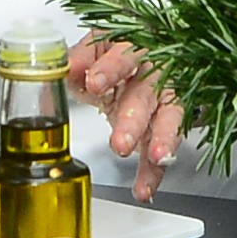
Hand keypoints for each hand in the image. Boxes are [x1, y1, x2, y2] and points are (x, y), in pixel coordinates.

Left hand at [70, 34, 187, 191]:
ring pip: (168, 120)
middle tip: (121, 142)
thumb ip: (81, 58)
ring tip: (154, 159)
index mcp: (134, 49)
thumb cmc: (118, 52)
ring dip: (161, 142)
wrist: (148, 57)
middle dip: (134, 120)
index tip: (94, 84)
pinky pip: (164, 148)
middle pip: (147, 95)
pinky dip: (154, 172)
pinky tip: (144, 188)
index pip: (124, 56)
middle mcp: (155, 73)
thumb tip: (66, 67)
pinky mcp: (170, 124)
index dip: (110, 70)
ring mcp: (167, 98)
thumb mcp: (96, 49)